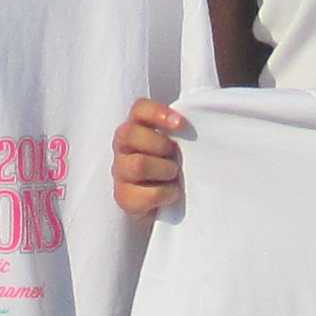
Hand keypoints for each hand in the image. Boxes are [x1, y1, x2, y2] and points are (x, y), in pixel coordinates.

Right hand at [113, 94, 189, 219]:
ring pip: (138, 165)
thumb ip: (178, 133)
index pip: (139, 110)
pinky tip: (171, 193)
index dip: (158, 113)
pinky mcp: (123, 197)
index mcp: (136, 128)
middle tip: (175, 155)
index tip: (181, 124)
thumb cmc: (170, 167)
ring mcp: (120, 172)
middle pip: (130, 134)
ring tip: (174, 175)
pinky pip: (145, 194)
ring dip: (164, 170)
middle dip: (160, 145)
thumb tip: (195, 127)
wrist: (160, 205)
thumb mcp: (175, 146)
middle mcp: (123, 148)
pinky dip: (165, 194)